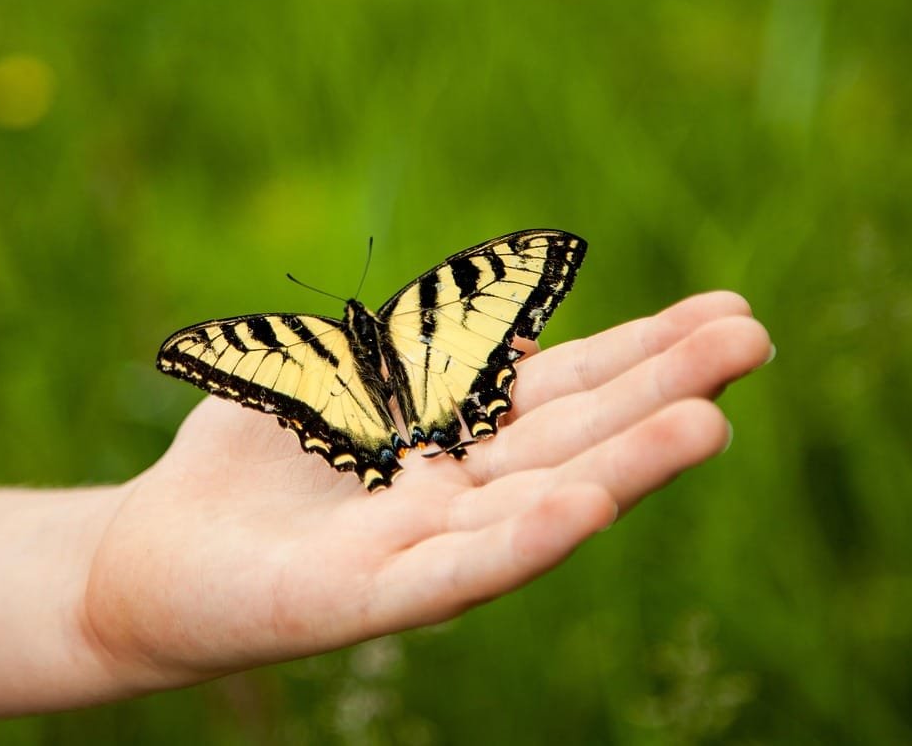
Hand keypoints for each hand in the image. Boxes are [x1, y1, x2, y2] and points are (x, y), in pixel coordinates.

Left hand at [84, 292, 771, 690]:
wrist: (156, 555)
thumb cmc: (252, 460)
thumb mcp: (340, 378)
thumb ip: (419, 349)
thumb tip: (519, 318)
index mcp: (459, 439)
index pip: (568, 389)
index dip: (646, 352)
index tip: (728, 312)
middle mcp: (460, 494)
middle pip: (573, 435)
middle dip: (661, 389)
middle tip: (755, 340)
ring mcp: (419, 549)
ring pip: (534, 504)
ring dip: (621, 467)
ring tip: (707, 424)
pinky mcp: (363, 599)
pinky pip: (450, 571)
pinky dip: (519, 541)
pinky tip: (584, 506)